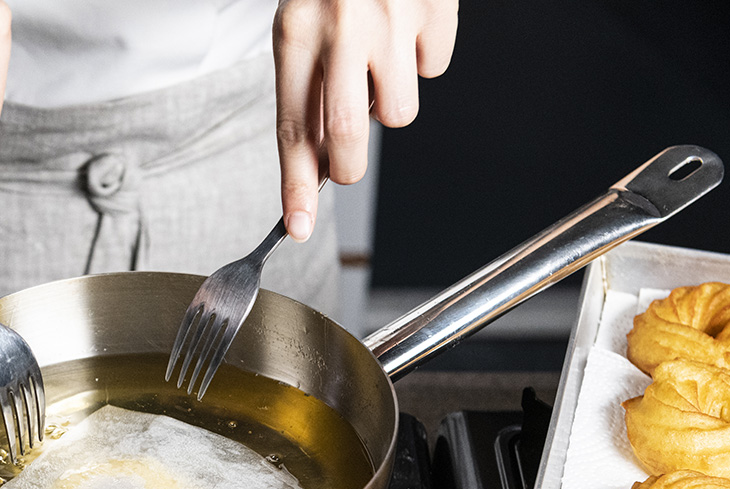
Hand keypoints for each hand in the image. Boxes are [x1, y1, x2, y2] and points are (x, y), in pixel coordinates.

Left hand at [273, 0, 456, 240]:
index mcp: (296, 32)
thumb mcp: (299, 26)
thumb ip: (307, 91)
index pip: (294, 126)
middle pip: (349, 136)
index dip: (296, 186)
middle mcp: (343, 27)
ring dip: (387, 101)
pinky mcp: (435, 9)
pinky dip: (420, 58)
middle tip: (346, 164)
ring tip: (376, 59)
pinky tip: (405, 28)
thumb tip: (317, 165)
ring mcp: (393, 19)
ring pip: (398, 112)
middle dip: (348, 168)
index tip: (296, 226)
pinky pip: (433, 68)